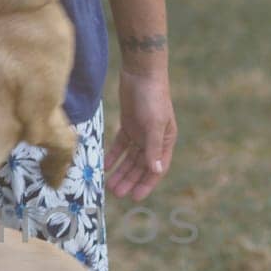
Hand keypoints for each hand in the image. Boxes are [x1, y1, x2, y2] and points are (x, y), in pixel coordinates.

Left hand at [106, 68, 175, 201]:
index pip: (156, 169)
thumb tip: (155, 171)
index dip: (146, 184)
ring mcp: (140, 133)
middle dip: (129, 180)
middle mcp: (154, 140)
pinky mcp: (128, 125)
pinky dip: (113, 156)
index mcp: (165, 141)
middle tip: (116, 193)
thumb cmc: (153, 97)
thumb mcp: (154, 124)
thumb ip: (153, 148)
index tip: (135, 198)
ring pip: (130, 158)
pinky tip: (104, 166)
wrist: (141, 72)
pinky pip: (120, 145)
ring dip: (120, 171)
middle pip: (141, 166)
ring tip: (109, 184)